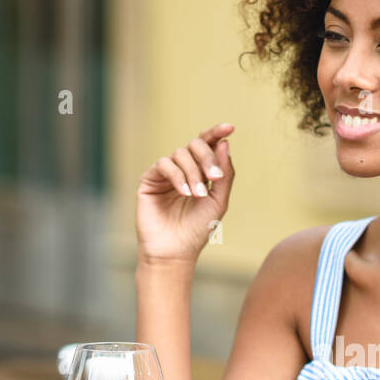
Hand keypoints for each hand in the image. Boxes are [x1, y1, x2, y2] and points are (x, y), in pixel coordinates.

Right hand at [136, 122, 235, 264]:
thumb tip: (225, 143)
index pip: (208, 145)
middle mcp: (183, 168)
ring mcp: (166, 173)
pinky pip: (164, 164)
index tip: (229, 128)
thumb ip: (224, 173)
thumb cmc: (198, 229)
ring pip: (180, 154)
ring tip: (198, 195)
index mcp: (200, 171)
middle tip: (214, 176)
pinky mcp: (150, 179)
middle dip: (207, 157)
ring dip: (193, 173)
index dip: (217, 133)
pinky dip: (177, 176)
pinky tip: (184, 192)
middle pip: (195, 145)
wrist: (175, 250)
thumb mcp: (218, 200)